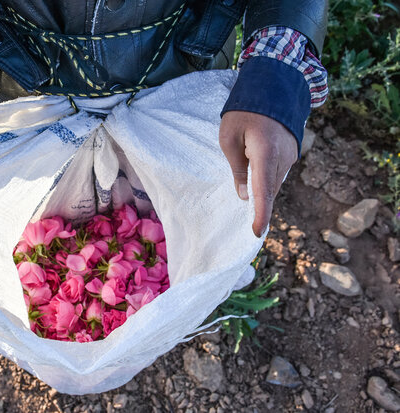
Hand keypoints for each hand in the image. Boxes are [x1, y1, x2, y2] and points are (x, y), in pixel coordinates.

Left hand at [219, 111, 297, 237]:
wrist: (272, 86)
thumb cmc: (244, 112)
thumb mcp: (229, 138)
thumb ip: (237, 168)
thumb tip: (244, 195)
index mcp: (265, 153)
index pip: (263, 191)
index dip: (260, 214)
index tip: (256, 232)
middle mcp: (283, 157)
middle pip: (269, 189)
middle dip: (259, 203)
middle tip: (249, 218)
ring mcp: (291, 155)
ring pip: (274, 182)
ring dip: (262, 188)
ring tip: (250, 187)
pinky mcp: (293, 152)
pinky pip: (278, 172)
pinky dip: (268, 178)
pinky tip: (257, 172)